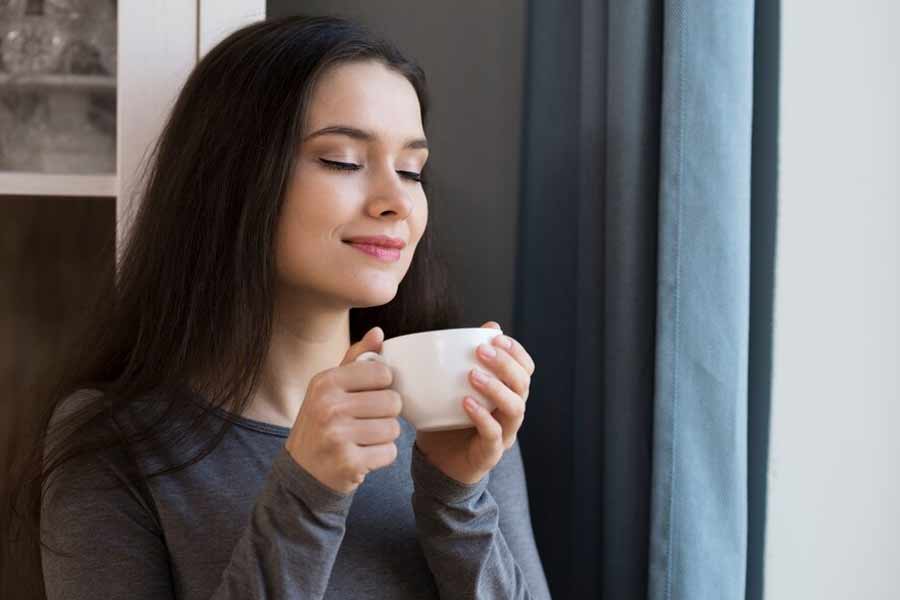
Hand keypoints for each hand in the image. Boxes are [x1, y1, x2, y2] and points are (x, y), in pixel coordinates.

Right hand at [285, 326, 403, 494]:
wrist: (301, 472)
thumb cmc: (321, 423)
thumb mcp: (330, 387)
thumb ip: (356, 359)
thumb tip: (378, 332)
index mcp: (326, 381)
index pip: (382, 373)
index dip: (383, 386)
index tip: (368, 396)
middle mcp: (328, 406)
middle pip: (393, 401)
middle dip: (386, 414)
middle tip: (365, 422)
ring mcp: (337, 436)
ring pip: (393, 428)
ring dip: (384, 436)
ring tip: (363, 438)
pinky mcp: (348, 462)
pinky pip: (389, 452)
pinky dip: (381, 456)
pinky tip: (363, 455)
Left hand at [414, 321, 535, 484]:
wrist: (438, 463)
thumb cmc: (448, 419)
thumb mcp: (452, 386)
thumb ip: (464, 360)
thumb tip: (482, 327)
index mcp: (508, 393)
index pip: (525, 369)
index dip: (516, 351)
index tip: (496, 337)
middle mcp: (511, 413)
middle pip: (523, 385)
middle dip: (506, 364)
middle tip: (481, 351)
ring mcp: (504, 434)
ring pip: (515, 408)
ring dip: (496, 388)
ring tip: (472, 375)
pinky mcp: (490, 454)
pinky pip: (493, 434)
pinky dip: (482, 417)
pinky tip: (466, 403)